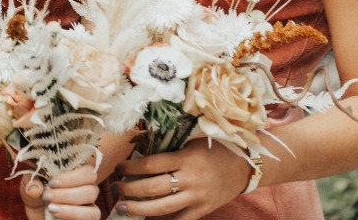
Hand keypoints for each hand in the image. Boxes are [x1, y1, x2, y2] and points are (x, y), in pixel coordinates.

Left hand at [21, 164, 99, 219]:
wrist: (38, 217)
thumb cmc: (36, 198)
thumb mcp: (29, 188)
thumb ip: (30, 184)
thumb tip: (35, 187)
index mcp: (75, 174)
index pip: (87, 170)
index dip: (71, 176)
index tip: (52, 183)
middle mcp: (86, 188)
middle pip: (92, 188)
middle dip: (68, 193)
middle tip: (48, 196)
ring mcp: (89, 206)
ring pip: (93, 205)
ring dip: (71, 208)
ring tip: (51, 208)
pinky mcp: (89, 219)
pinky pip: (92, 218)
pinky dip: (73, 216)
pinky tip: (57, 216)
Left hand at [114, 139, 253, 218]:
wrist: (243, 166)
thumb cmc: (212, 150)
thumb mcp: (188, 145)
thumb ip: (167, 153)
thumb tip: (137, 159)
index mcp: (185, 158)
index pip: (149, 164)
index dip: (129, 167)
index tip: (117, 168)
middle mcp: (190, 179)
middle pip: (151, 188)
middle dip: (128, 189)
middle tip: (114, 188)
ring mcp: (197, 197)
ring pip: (162, 208)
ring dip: (138, 209)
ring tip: (121, 207)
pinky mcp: (203, 210)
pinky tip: (146, 219)